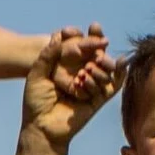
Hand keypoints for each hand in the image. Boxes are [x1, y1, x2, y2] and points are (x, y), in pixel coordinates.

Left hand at [21, 25, 119, 149]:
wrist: (41, 127)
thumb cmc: (35, 103)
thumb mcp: (37, 75)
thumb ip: (47, 56)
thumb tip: (57, 36)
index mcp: (67, 67)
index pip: (81, 48)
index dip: (88, 37)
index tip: (91, 26)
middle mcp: (81, 74)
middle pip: (96, 55)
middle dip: (99, 44)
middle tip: (99, 36)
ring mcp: (91, 86)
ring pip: (105, 69)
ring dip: (101, 65)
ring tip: (87, 70)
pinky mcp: (99, 100)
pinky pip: (113, 86)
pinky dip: (118, 75)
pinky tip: (120, 64)